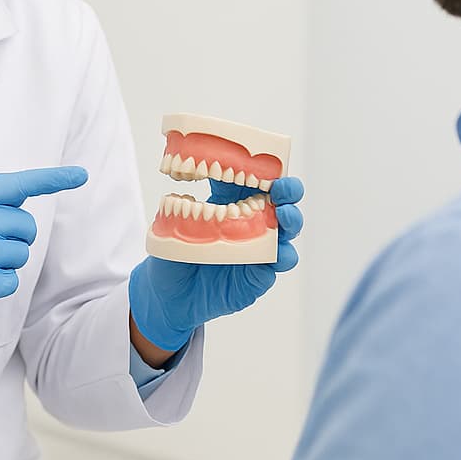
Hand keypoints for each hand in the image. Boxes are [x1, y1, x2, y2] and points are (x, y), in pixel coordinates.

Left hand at [129, 176, 304, 351]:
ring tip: (285, 216)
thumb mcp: (170, 229)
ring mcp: (258, 248)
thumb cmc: (172, 257)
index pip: (252, 178)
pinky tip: (278, 254)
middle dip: (288, 191)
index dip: (264, 168)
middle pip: (279, 200)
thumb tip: (181, 196)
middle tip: (283, 188)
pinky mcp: (260, 274)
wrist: (169, 298)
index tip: (267, 161)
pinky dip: (283, 257)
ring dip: (291, 220)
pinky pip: (279, 263)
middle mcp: (250, 222)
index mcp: (229, 202)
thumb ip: (178, 213)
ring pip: (286, 230)